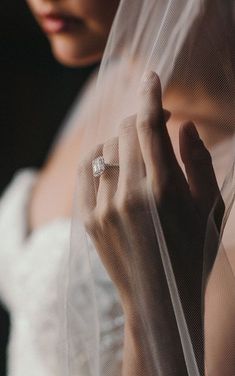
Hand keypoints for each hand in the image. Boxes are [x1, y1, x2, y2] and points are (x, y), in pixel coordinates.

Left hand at [77, 71, 223, 373]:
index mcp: (165, 191)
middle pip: (127, 131)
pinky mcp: (89, 219)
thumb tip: (183, 125)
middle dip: (142, 119)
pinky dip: (101, 156)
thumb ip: (197, 162)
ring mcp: (104, 208)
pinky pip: (88, 169)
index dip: (151, 96)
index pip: (151, 126)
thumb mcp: (209, 208)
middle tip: (154, 122)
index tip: (151, 77)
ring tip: (138, 150)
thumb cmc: (192, 253)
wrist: (159, 299)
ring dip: (124, 139)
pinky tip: (114, 161)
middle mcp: (130, 195)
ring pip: (107, 147)